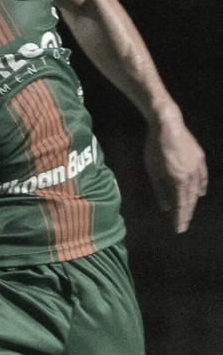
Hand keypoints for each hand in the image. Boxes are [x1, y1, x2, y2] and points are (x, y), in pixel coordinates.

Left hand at [144, 116, 207, 232]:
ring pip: (196, 190)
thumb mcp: (152, 170)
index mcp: (178, 180)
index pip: (180, 205)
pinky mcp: (200, 159)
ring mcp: (198, 167)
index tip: (178, 229)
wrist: (168, 125)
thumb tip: (165, 207)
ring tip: (188, 212)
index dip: (179, 218)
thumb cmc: (155, 148)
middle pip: (190, 200)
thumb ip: (160, 190)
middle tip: (183, 226)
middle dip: (186, 214)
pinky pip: (202, 178)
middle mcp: (191, 177)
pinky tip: (200, 194)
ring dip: (192, 202)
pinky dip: (201, 187)